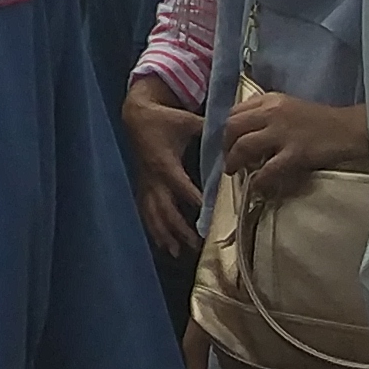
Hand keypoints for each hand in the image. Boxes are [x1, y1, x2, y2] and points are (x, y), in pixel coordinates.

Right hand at [119, 87, 204, 262]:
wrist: (136, 116)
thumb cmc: (164, 119)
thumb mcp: (186, 121)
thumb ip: (208, 130)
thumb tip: (231, 136)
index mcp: (165, 163)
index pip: (181, 186)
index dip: (193, 200)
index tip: (207, 215)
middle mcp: (154, 178)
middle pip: (165, 208)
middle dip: (179, 228)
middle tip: (196, 244)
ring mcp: (147, 184)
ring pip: (153, 214)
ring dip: (164, 234)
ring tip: (177, 253)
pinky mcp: (143, 186)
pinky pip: (147, 212)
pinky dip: (154, 229)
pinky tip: (163, 245)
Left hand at [215, 92, 367, 187]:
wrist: (349, 130)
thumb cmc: (320, 120)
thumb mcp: (289, 106)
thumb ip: (266, 113)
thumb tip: (246, 129)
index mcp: (270, 100)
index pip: (235, 112)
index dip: (227, 129)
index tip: (228, 142)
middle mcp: (272, 113)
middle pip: (233, 127)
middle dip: (225, 146)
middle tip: (228, 159)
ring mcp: (282, 133)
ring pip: (244, 146)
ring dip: (234, 161)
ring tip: (234, 171)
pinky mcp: (295, 153)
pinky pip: (268, 169)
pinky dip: (259, 180)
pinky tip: (257, 186)